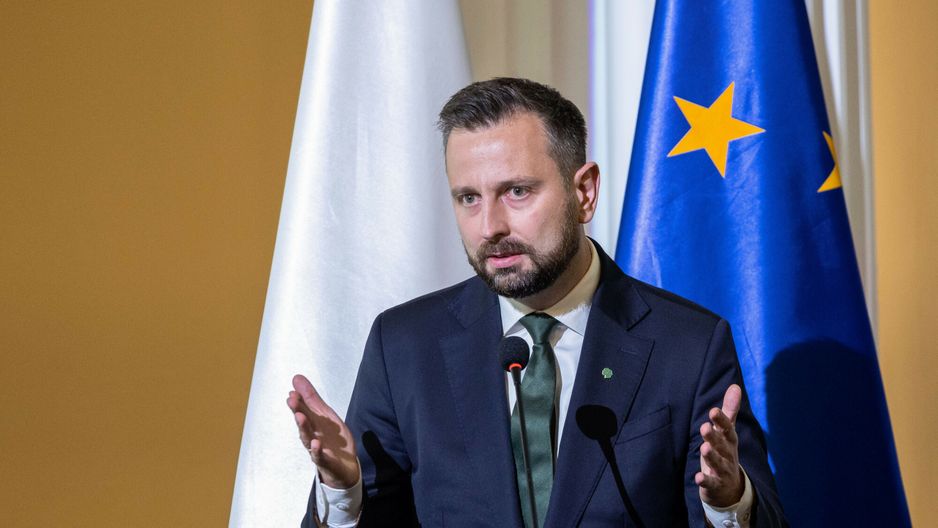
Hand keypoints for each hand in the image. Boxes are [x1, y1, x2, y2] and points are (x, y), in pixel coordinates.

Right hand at [287, 374, 359, 488]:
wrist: (344, 466)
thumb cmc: (331, 438)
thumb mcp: (325, 415)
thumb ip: (311, 398)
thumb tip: (296, 378)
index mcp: (312, 422)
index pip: (303, 409)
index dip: (298, 401)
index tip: (292, 392)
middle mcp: (311, 435)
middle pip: (303, 422)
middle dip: (297, 410)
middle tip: (292, 399)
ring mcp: (317, 449)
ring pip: (307, 438)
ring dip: (303, 427)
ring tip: (300, 416)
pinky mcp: (325, 461)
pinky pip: (320, 456)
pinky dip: (317, 450)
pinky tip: (315, 443)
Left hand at [696, 384, 744, 506]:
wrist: (731, 488)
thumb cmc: (725, 453)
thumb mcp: (727, 432)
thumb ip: (729, 411)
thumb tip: (735, 386)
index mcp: (729, 441)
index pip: (727, 429)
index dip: (721, 420)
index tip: (713, 411)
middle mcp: (728, 455)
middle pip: (722, 446)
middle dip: (714, 437)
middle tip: (704, 427)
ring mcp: (723, 471)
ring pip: (718, 463)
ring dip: (711, 456)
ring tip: (703, 448)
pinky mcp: (715, 485)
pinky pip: (711, 483)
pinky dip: (705, 481)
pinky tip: (698, 477)